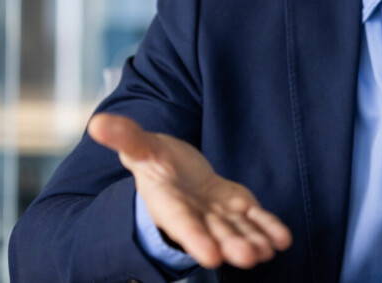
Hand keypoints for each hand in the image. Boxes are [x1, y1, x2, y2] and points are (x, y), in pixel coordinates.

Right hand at [88, 112, 291, 269]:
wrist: (175, 170)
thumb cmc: (154, 159)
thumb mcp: (139, 146)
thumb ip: (125, 137)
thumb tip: (97, 123)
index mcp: (169, 202)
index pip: (183, 223)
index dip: (196, 239)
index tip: (211, 255)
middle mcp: (195, 214)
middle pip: (215, 232)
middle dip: (232, 245)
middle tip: (250, 257)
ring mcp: (217, 213)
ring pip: (237, 230)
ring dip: (253, 240)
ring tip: (268, 252)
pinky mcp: (236, 206)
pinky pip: (255, 219)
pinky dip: (268, 228)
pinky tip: (283, 240)